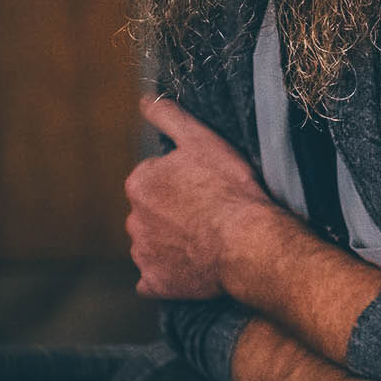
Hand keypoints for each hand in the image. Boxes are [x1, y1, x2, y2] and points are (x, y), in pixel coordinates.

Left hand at [125, 93, 282, 299]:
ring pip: (152, 243)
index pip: (156, 178)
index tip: (208, 187)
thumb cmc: (231, 189)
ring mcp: (142, 253)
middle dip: (174, 212)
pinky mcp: (154, 282)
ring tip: (208, 240)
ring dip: (172, 242)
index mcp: (140, 182)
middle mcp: (132, 218)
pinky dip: (167, 275)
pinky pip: (154, 279)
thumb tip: (144, 99)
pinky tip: (191, 268)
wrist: (248, 242)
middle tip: (210, 213)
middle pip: (152, 211)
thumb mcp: (203, 140)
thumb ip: (170, 117)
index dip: (184, 182)